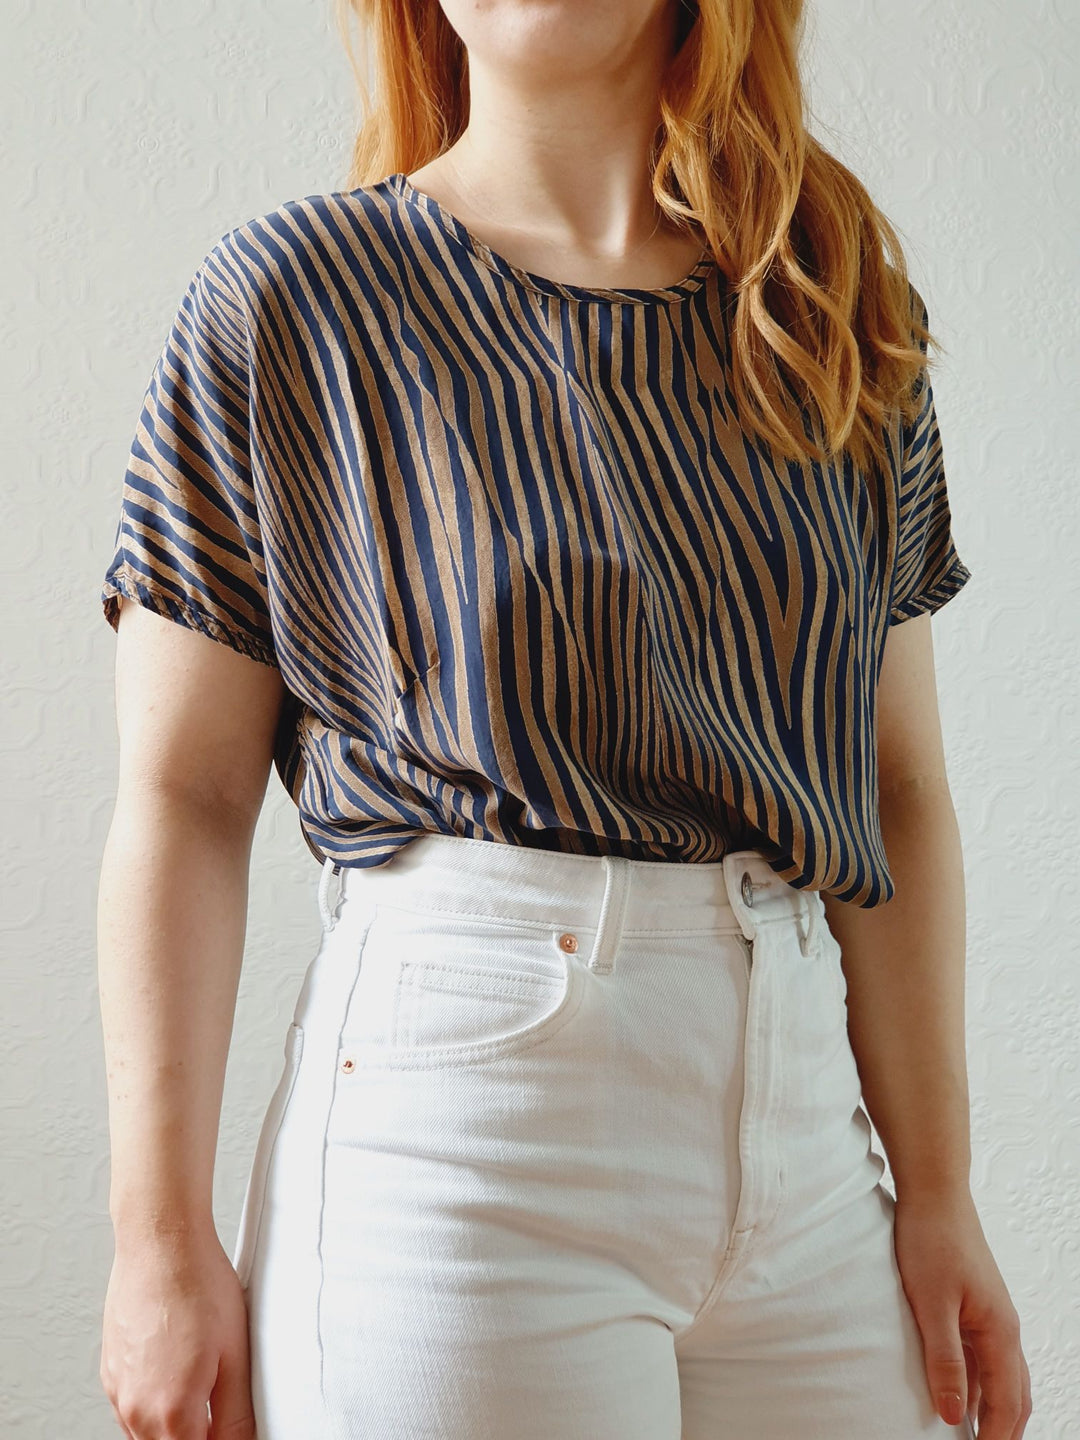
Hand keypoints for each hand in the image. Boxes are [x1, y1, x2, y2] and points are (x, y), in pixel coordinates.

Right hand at [100, 1226, 253, 1438]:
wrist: (160, 1242)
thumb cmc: (198, 1284)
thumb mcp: (236, 1354)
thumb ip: (237, 1415)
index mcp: (171, 1413)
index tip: (229, 1429)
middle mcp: (136, 1410)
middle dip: (198, 1436)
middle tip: (220, 1409)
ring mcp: (118, 1393)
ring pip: (147, 1436)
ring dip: (174, 1427)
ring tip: (203, 1386)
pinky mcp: (109, 1374)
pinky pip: (132, 1412)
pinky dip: (155, 1408)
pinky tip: (177, 1375)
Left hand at [892, 1190, 1030, 1438]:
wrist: (934, 1193)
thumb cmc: (931, 1241)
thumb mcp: (931, 1305)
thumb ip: (943, 1361)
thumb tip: (955, 1417)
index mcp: (1000, 1333)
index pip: (1006, 1404)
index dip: (995, 1438)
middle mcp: (1004, 1329)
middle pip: (1014, 1396)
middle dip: (1003, 1431)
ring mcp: (991, 1316)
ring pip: (1002, 1377)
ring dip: (994, 1410)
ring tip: (974, 1436)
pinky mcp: (975, 1304)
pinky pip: (984, 1356)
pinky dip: (980, 1384)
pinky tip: (959, 1393)